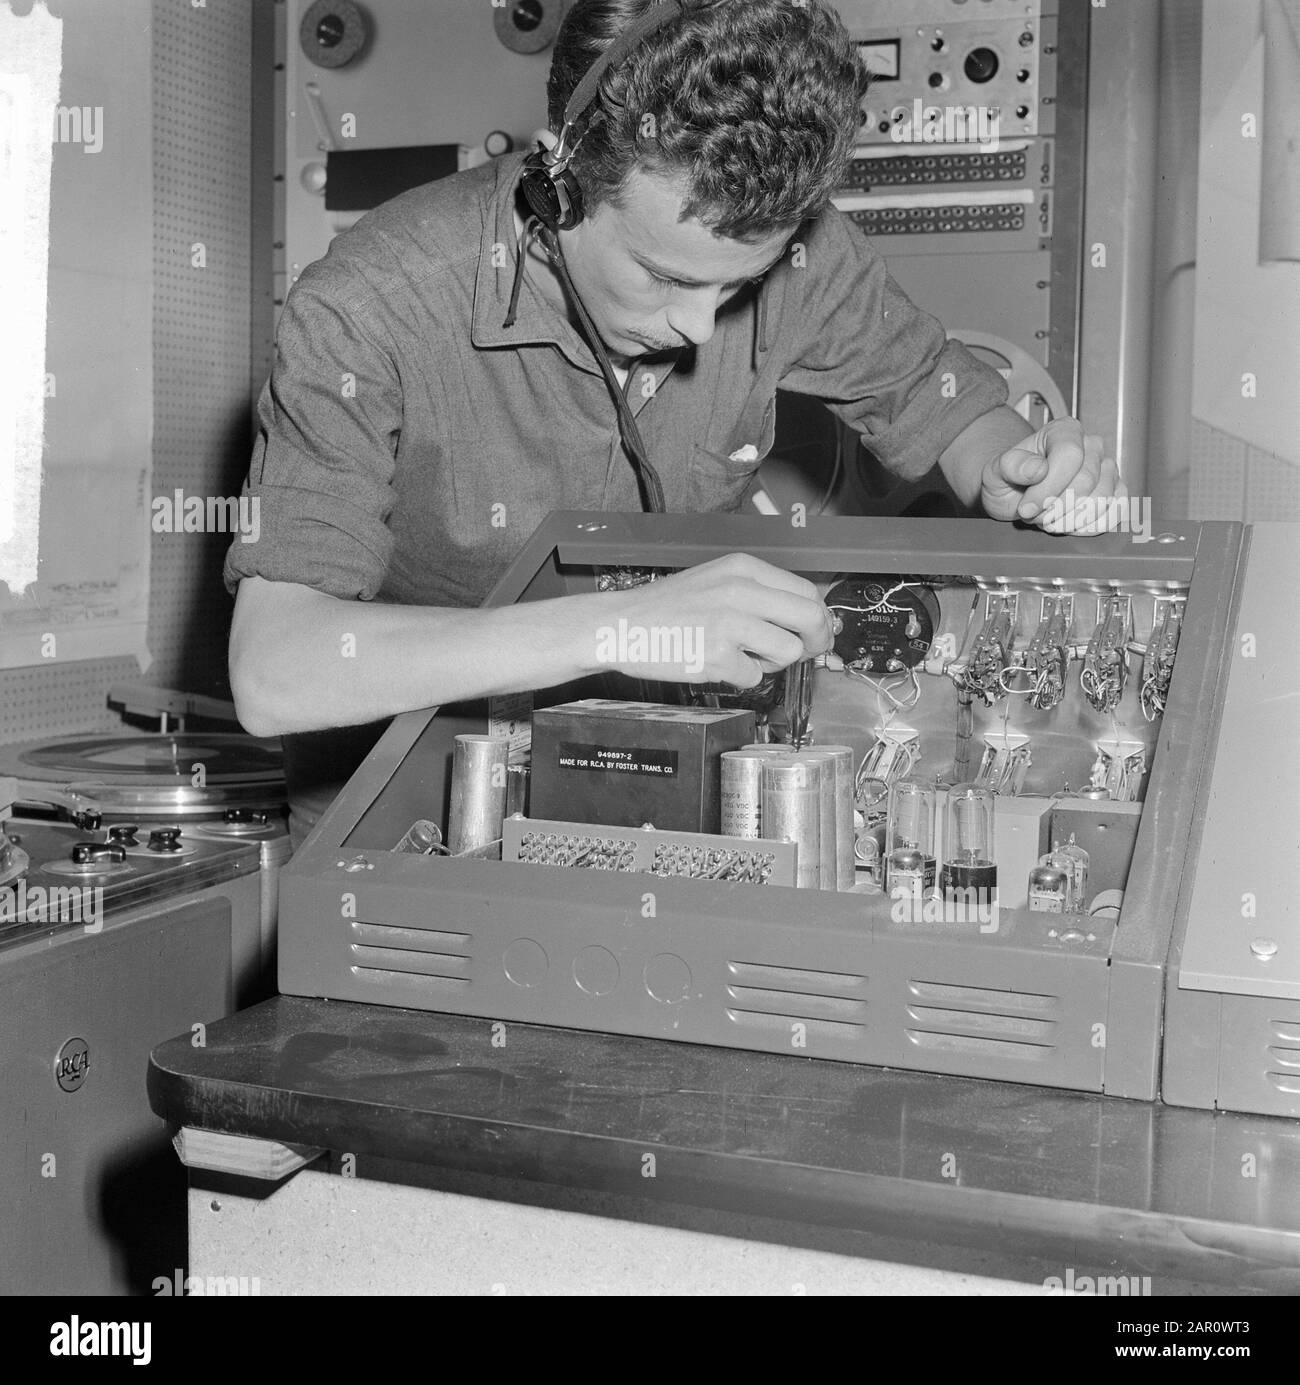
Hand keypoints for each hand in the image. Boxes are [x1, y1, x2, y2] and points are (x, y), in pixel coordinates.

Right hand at [587, 553, 835, 687]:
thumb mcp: (716, 580)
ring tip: (745, 656)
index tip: (813, 633)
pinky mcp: (717, 656)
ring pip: (788, 652)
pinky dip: (740, 678)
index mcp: (743, 569)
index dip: (818, 618)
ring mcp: (730, 624)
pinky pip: (754, 677)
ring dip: (773, 662)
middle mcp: (741, 591)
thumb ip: (759, 593)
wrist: (621, 625)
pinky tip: (717, 664)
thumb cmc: (668, 607)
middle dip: (816, 642)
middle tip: (805, 653)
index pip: (807, 592)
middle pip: (811, 619)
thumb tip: (807, 617)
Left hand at [980, 418, 1127, 533]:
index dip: (1048, 489)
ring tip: (1047, 518)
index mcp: (1064, 431)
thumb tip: (1038, 469)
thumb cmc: (1008, 481)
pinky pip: (1115, 513)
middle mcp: (1091, 445)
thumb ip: (1011, 466)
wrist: (1016, 496)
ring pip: (1101, 500)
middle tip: (1033, 515)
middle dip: (1055, 508)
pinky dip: (1089, 527)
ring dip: (1069, 520)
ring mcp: (1107, 469)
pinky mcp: (1115, 492)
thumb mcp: (996, 472)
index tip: (1025, 508)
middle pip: (1086, 482)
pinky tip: (1068, 525)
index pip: (1069, 456)